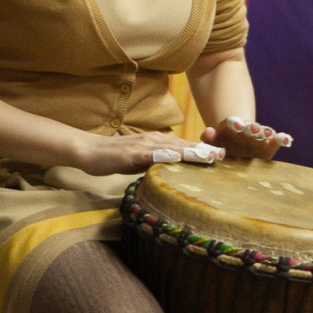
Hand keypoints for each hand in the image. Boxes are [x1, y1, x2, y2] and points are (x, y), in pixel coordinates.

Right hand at [66, 129, 224, 176]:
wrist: (89, 151)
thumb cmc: (113, 158)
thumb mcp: (139, 161)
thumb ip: (156, 163)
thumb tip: (171, 172)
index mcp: (157, 142)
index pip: (183, 146)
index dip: (201, 150)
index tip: (219, 156)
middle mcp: (154, 140)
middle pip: (184, 145)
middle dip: (204, 150)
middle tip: (223, 155)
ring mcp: (144, 145)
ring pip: (173, 148)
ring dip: (193, 152)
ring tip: (210, 157)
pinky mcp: (134, 153)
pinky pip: (154, 154)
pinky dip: (168, 156)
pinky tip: (179, 159)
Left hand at [204, 117, 292, 162]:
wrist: (235, 153)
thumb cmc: (221, 147)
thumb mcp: (212, 142)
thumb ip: (208, 138)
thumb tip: (208, 130)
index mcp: (231, 127)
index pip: (232, 123)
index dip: (235, 123)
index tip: (237, 126)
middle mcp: (246, 129)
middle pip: (249, 126)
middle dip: (252, 127)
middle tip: (254, 129)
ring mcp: (258, 136)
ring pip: (263, 132)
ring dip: (265, 132)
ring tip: (268, 134)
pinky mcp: (268, 145)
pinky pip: (276, 141)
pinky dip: (282, 139)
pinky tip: (287, 140)